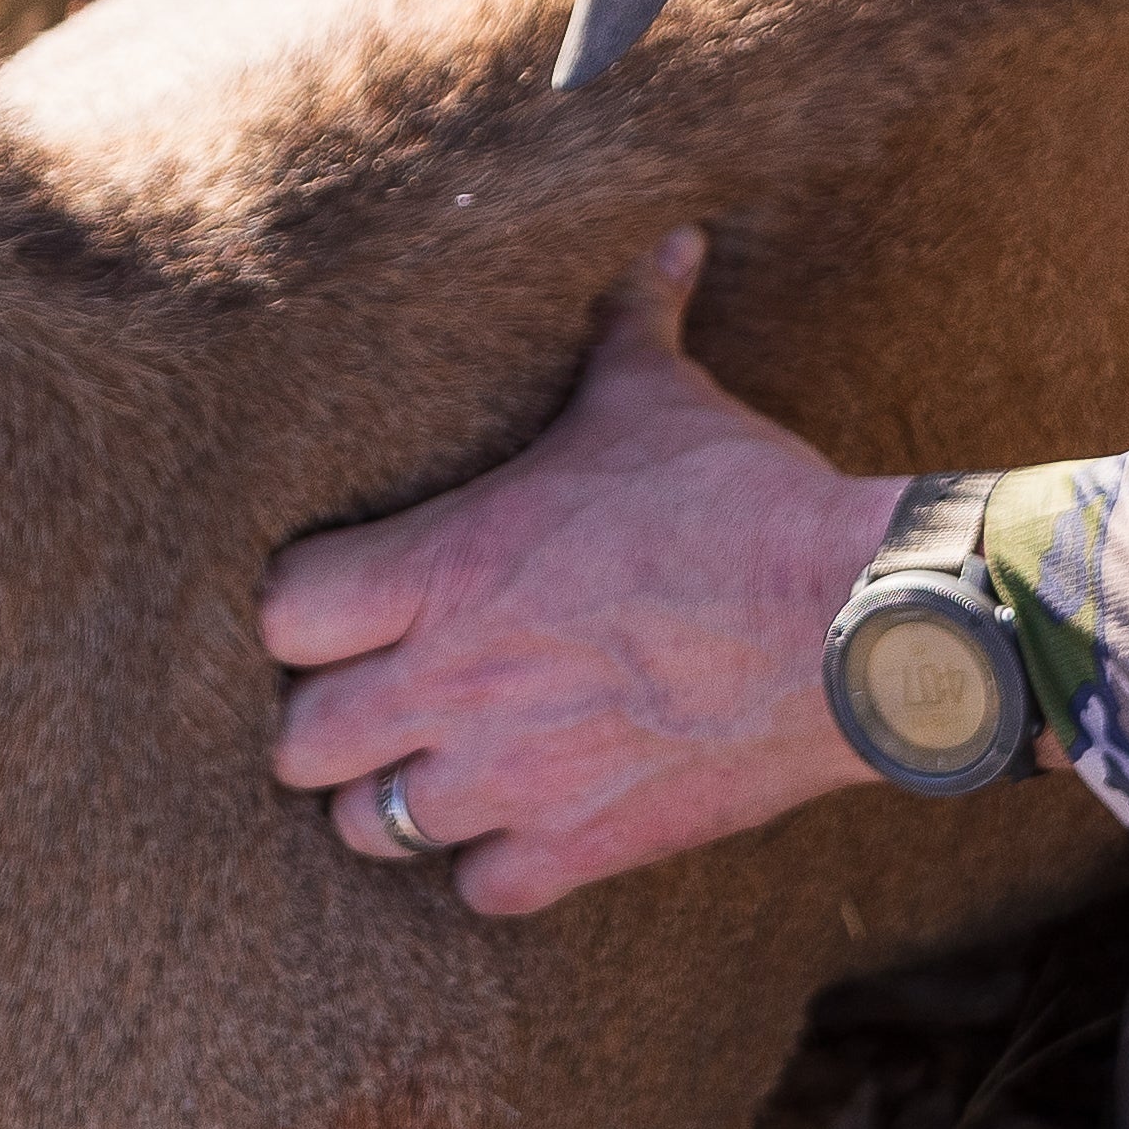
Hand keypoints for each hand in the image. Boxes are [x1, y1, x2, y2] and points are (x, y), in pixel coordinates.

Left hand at [261, 231, 892, 916]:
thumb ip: (632, 319)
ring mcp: (509, 777)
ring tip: (435, 763)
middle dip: (324, 723)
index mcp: (444, 567)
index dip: (297, 614)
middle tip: (372, 696)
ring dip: (394, 799)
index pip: (277, 617)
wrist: (850, 624)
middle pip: (296, 746)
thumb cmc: (742, 500)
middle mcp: (451, 683)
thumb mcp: (659, 397)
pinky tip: (525, 819)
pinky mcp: (579, 846)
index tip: (335, 604)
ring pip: (370, 830)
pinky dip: (492, 863)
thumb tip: (670, 239)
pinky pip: (480, 889)